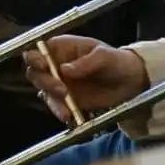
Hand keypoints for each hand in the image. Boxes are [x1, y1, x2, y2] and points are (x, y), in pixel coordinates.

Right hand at [24, 36, 148, 122]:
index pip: (38, 50)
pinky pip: (56, 106)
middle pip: (35, 72)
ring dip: (52, 101)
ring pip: (44, 91)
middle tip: (62, 90)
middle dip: (45, 82)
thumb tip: (64, 70)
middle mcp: (56, 64)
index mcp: (62, 47)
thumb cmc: (116, 61)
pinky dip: (59, 111)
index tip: (43, 66)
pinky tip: (68, 117)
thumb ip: (86, 62)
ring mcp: (60, 82)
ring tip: (67, 110)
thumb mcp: (105, 56)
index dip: (35, 57)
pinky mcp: (66, 99)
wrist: (130, 82)